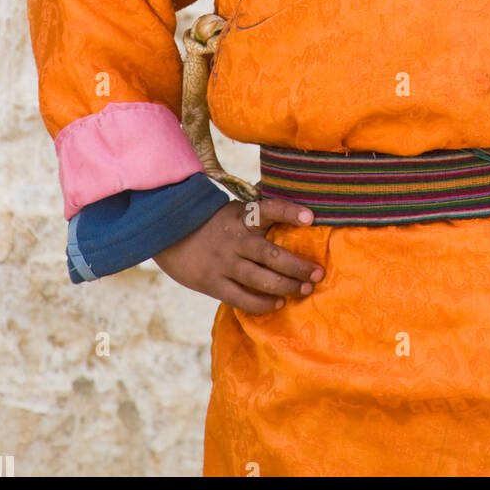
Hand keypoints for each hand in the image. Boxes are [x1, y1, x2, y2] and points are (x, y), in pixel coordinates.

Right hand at [153, 196, 324, 314]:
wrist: (170, 237)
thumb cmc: (214, 223)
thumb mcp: (234, 210)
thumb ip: (260, 206)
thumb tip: (289, 185)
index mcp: (243, 217)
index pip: (269, 209)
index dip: (290, 212)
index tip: (311, 217)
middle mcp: (235, 239)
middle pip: (270, 254)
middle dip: (298, 266)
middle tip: (318, 273)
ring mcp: (224, 263)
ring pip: (260, 279)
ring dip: (286, 286)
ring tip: (306, 289)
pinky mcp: (213, 284)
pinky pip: (242, 298)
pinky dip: (262, 303)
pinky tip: (279, 303)